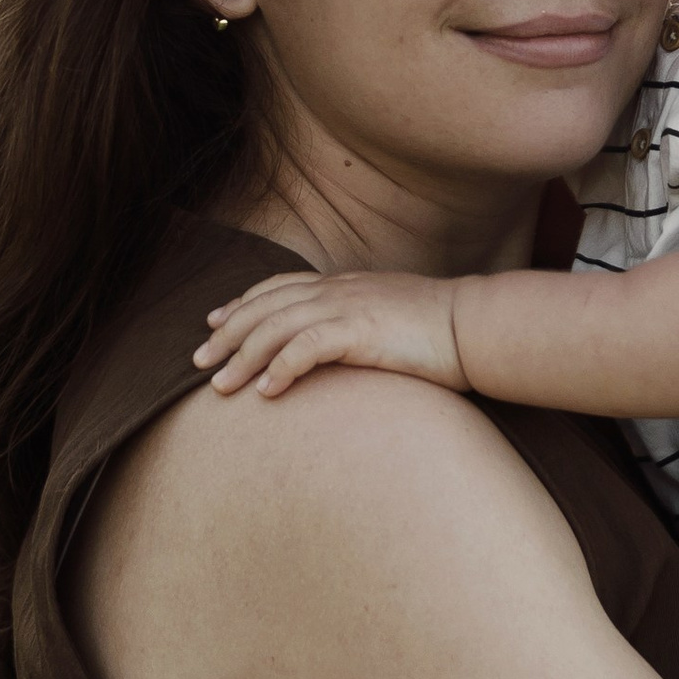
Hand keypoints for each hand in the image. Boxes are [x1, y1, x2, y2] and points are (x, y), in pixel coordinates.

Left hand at [197, 269, 470, 399]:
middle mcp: (339, 290)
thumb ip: (360, 327)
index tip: (215, 323)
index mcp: (345, 285)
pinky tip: (266, 392)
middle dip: (228, 335)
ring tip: (221, 387)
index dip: (243, 304)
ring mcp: (348, 307)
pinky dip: (280, 367)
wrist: (479, 326)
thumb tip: (342, 348)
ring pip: (276, 327)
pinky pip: (307, 347)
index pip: (279, 288)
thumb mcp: (391, 321)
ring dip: (243, 357)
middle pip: (265, 306)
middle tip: (198, 361)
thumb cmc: (444, 332)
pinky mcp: (361, 330)